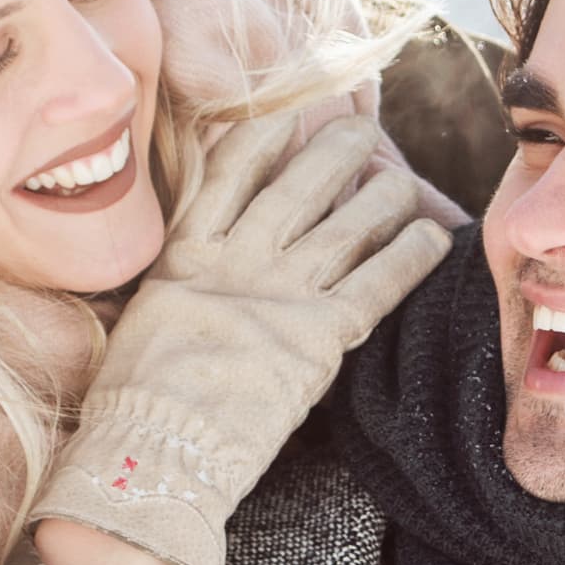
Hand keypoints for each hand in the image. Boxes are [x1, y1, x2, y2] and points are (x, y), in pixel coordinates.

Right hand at [35, 112, 450, 564]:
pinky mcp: (316, 339)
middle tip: (361, 125)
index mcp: (185, 256)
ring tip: (403, 176)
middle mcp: (236, 263)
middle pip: (296, 187)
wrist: (150, 453)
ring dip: (380, 194)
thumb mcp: (141, 324)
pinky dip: (407, 256)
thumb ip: (172, 288)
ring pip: (343, 226)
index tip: (288, 110)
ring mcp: (279, 297)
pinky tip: (432, 233)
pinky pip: (375, 285)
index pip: (229, 172)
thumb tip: (186, 275)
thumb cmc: (132, 405)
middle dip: (332, 150)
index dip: (264, 135)